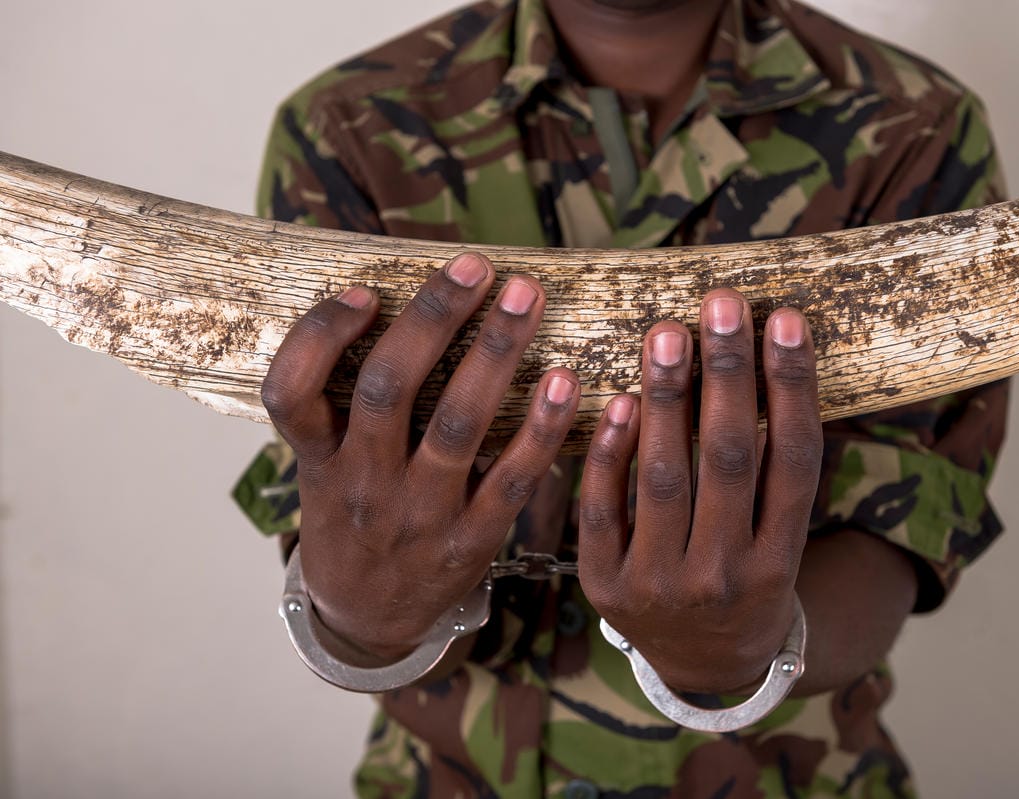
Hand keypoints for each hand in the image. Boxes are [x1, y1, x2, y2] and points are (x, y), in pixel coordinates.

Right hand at [262, 253, 578, 661]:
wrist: (369, 620)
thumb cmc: (353, 524)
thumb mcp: (323, 471)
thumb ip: (343, 408)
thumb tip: (388, 307)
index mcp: (319, 460)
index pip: (291, 394)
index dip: (320, 337)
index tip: (363, 291)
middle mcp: (362, 482)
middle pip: (388, 389)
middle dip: (433, 318)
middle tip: (477, 265)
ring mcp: (418, 513)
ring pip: (456, 425)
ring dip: (495, 355)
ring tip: (525, 298)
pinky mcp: (471, 541)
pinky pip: (510, 478)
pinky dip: (540, 428)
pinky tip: (565, 381)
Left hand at [578, 289, 820, 692]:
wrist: (704, 665)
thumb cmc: (746, 577)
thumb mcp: (779, 540)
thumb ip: (776, 471)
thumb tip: (767, 358)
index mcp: (779, 562)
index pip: (793, 461)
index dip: (791, 387)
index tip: (785, 320)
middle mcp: (723, 576)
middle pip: (728, 461)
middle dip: (725, 376)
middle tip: (720, 304)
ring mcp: (659, 585)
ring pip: (664, 477)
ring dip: (665, 399)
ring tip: (665, 333)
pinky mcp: (605, 586)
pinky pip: (602, 508)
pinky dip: (608, 452)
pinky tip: (616, 399)